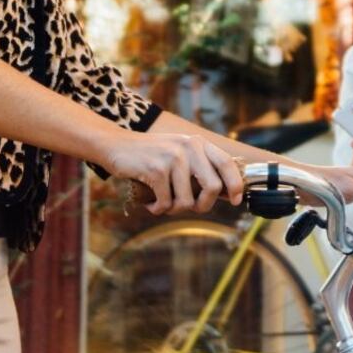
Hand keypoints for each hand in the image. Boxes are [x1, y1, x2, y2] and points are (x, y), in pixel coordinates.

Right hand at [103, 131, 244, 214]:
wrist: (116, 145)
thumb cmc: (151, 156)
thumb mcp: (179, 152)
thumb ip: (199, 167)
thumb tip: (224, 193)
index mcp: (198, 143)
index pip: (227, 163)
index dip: (235, 185)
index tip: (235, 201)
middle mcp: (189, 147)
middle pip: (213, 188)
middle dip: (202, 206)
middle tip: (189, 207)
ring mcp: (173, 158)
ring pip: (186, 201)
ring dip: (173, 209)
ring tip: (162, 202)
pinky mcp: (156, 170)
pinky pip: (165, 203)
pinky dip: (157, 209)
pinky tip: (150, 203)